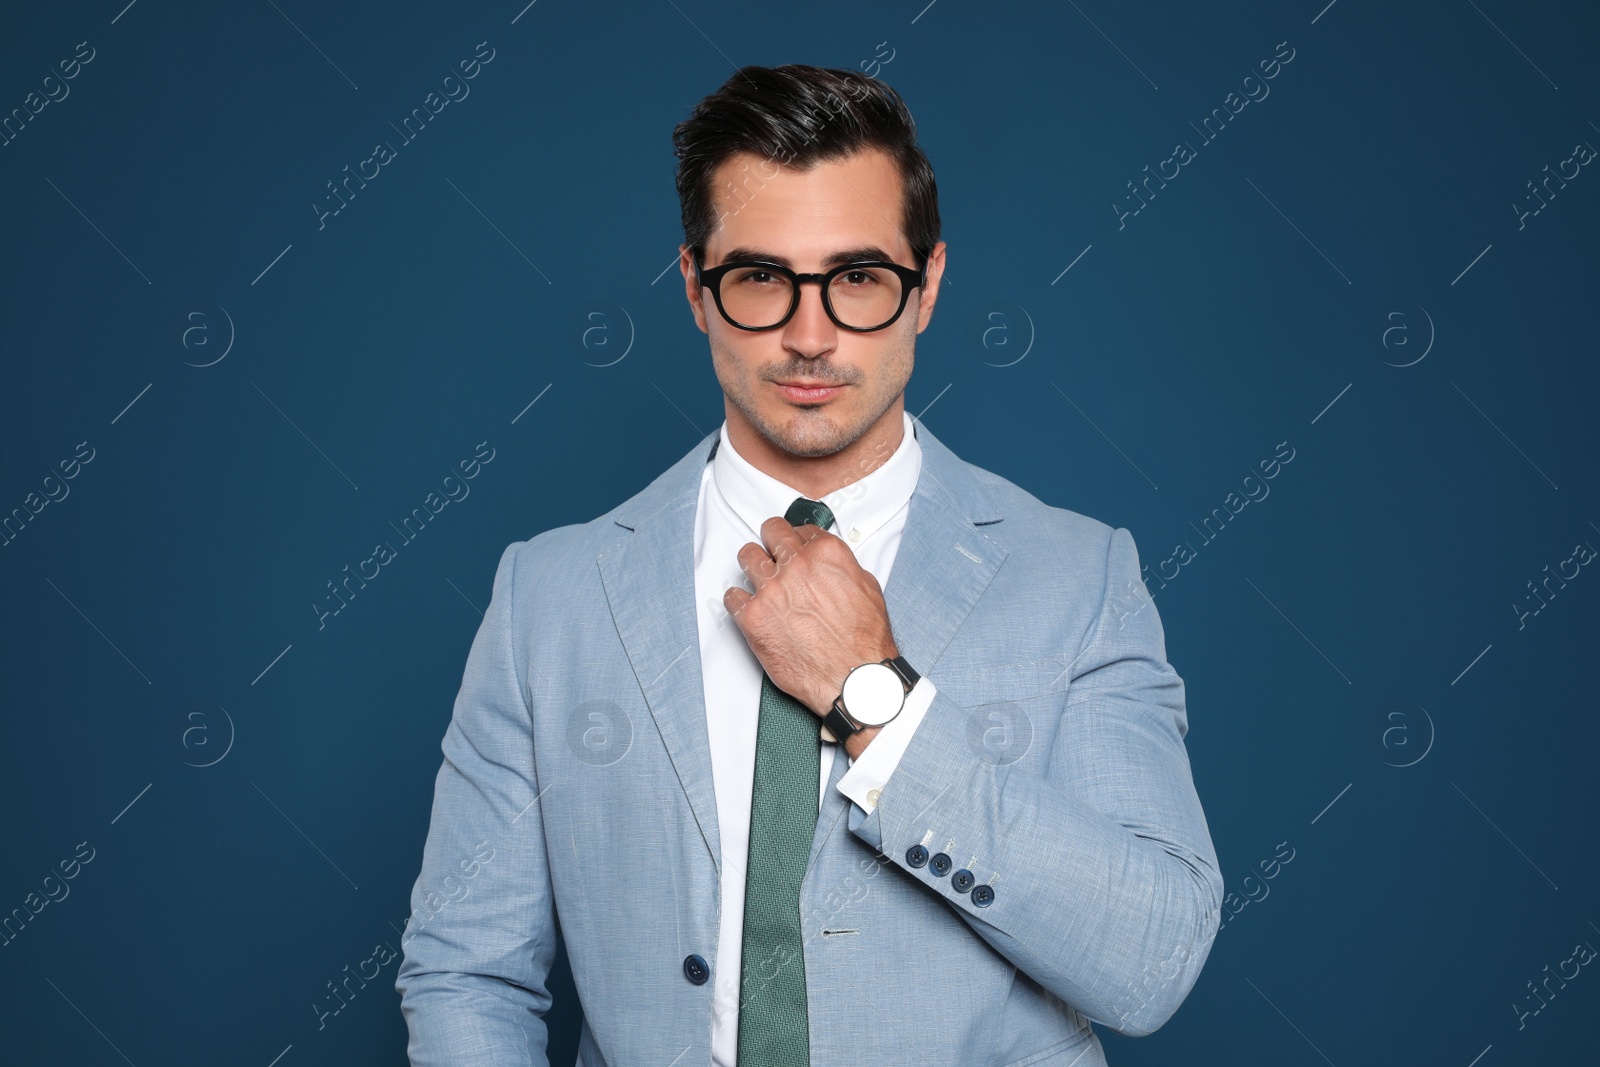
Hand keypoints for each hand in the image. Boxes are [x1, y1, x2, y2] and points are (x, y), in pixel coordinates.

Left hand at [723, 516, 898, 722]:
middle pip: (770, 532)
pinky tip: (751, 610)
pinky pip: (731, 597)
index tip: (794, 551)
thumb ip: (841, 567)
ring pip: (746, 557)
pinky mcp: (753, 617)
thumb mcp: (867, 588)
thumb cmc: (864, 642)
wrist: (854, 679)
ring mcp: (771, 590)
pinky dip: (739, 603)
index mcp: (826, 553)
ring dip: (753, 567)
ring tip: (760, 582)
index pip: (800, 529)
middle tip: (773, 557)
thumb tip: (827, 564)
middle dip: (772, 543)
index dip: (797, 542)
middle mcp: (796, 565)